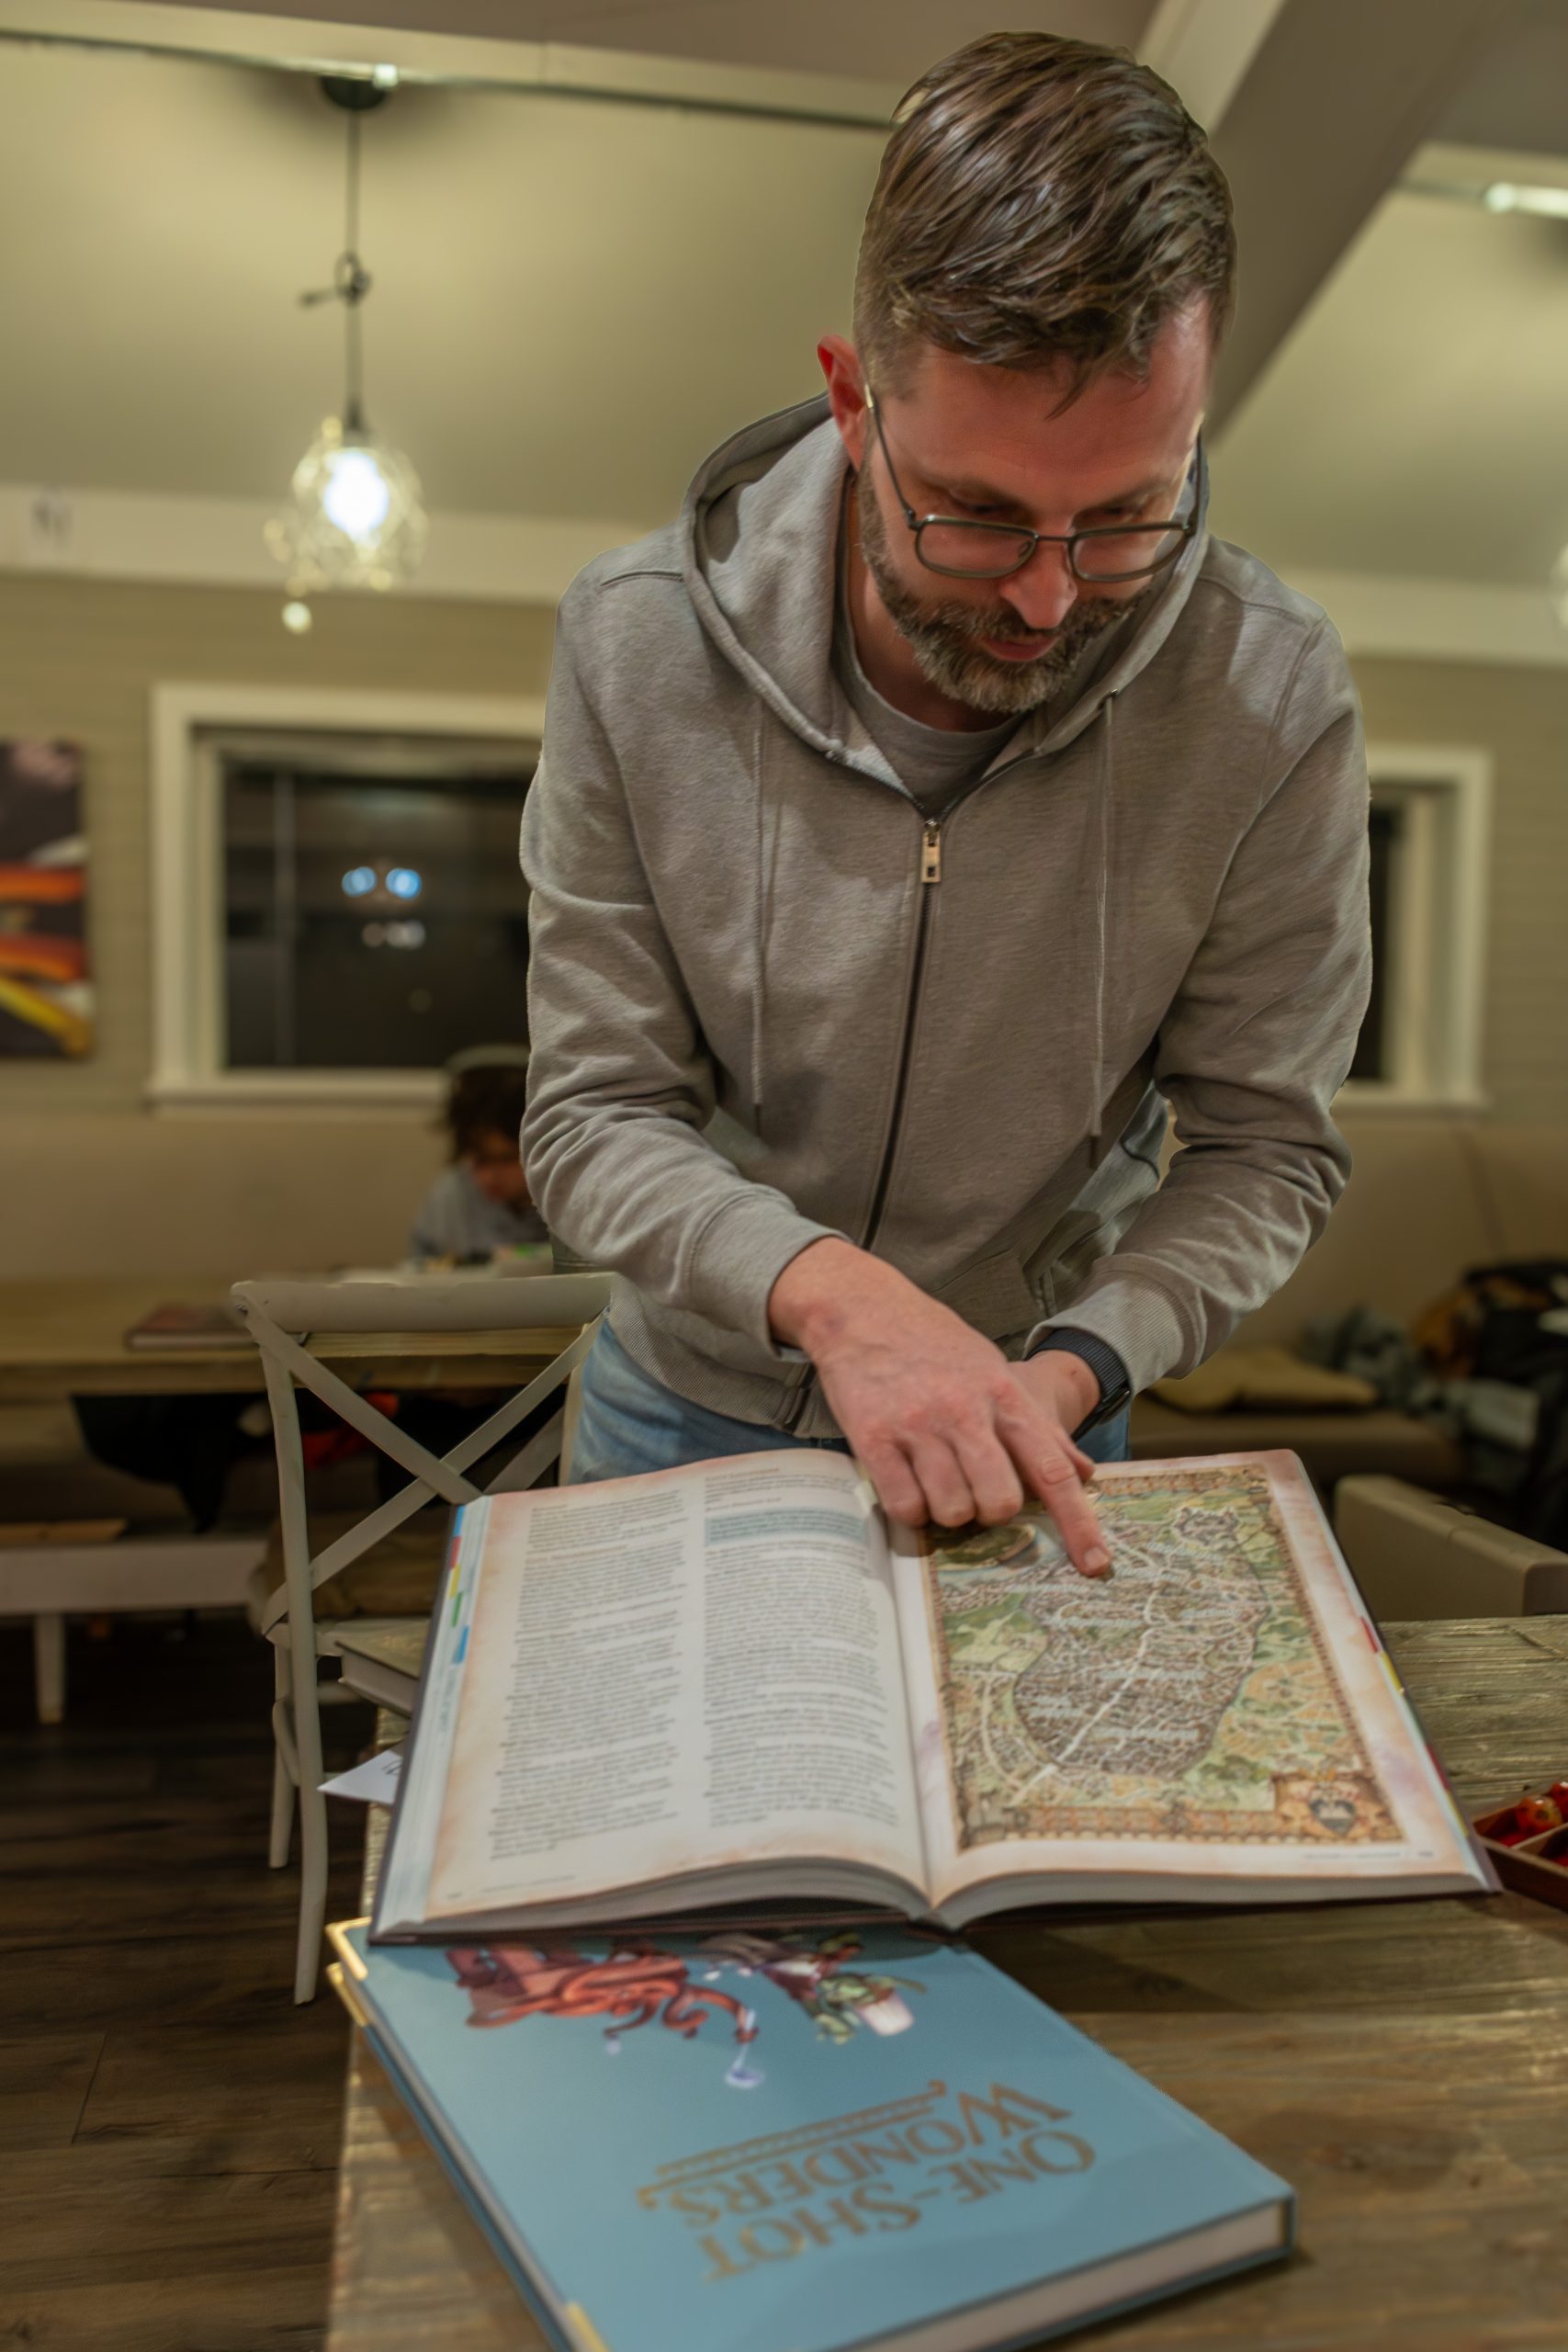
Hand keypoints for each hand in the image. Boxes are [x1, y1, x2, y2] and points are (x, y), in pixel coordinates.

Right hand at [769, 1239, 1111, 1576]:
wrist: (862, 1309)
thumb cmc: (934, 1344)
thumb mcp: (995, 1371)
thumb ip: (1038, 1426)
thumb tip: (1084, 1473)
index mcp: (1004, 1395)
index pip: (1051, 1470)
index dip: (1077, 1522)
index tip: (1095, 1564)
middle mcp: (965, 1412)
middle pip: (1000, 1501)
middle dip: (991, 1512)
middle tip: (974, 1489)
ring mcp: (918, 1426)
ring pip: (952, 1511)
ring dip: (947, 1511)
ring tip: (934, 1478)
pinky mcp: (874, 1438)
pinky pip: (905, 1506)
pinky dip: (911, 1510)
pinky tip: (906, 1482)